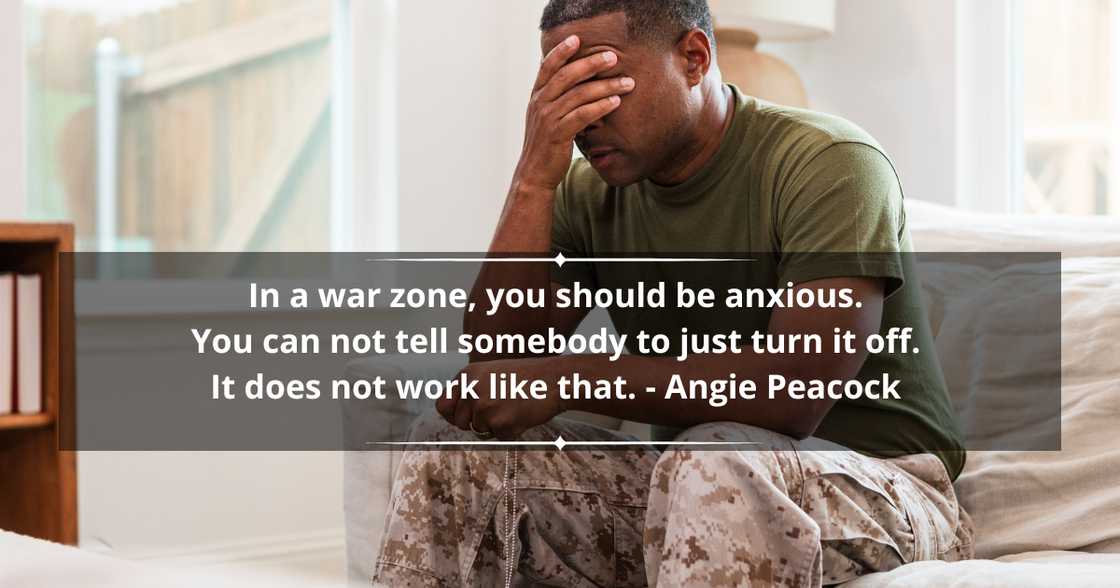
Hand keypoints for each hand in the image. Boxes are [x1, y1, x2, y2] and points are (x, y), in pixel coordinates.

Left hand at [436, 358, 567, 439]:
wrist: (555, 379)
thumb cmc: (527, 377)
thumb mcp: (490, 373)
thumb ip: (470, 389)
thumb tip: (453, 413)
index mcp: (467, 376)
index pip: (442, 405)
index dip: (453, 415)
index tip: (466, 417)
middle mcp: (471, 390)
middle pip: (461, 423)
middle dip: (478, 423)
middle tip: (500, 410)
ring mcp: (484, 407)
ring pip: (480, 431)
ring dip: (496, 426)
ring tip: (514, 408)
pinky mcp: (499, 423)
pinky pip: (498, 438)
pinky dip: (511, 432)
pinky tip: (523, 415)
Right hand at [513, 35, 635, 191]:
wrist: (535, 173)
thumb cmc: (546, 144)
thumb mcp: (546, 117)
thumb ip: (555, 98)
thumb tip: (572, 80)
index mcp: (537, 96)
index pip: (547, 67)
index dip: (561, 51)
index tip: (577, 38)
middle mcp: (540, 104)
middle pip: (567, 76)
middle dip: (591, 63)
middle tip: (612, 57)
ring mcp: (548, 119)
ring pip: (579, 95)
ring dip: (605, 86)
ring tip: (627, 83)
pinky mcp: (558, 135)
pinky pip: (582, 115)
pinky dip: (600, 107)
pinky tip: (615, 102)